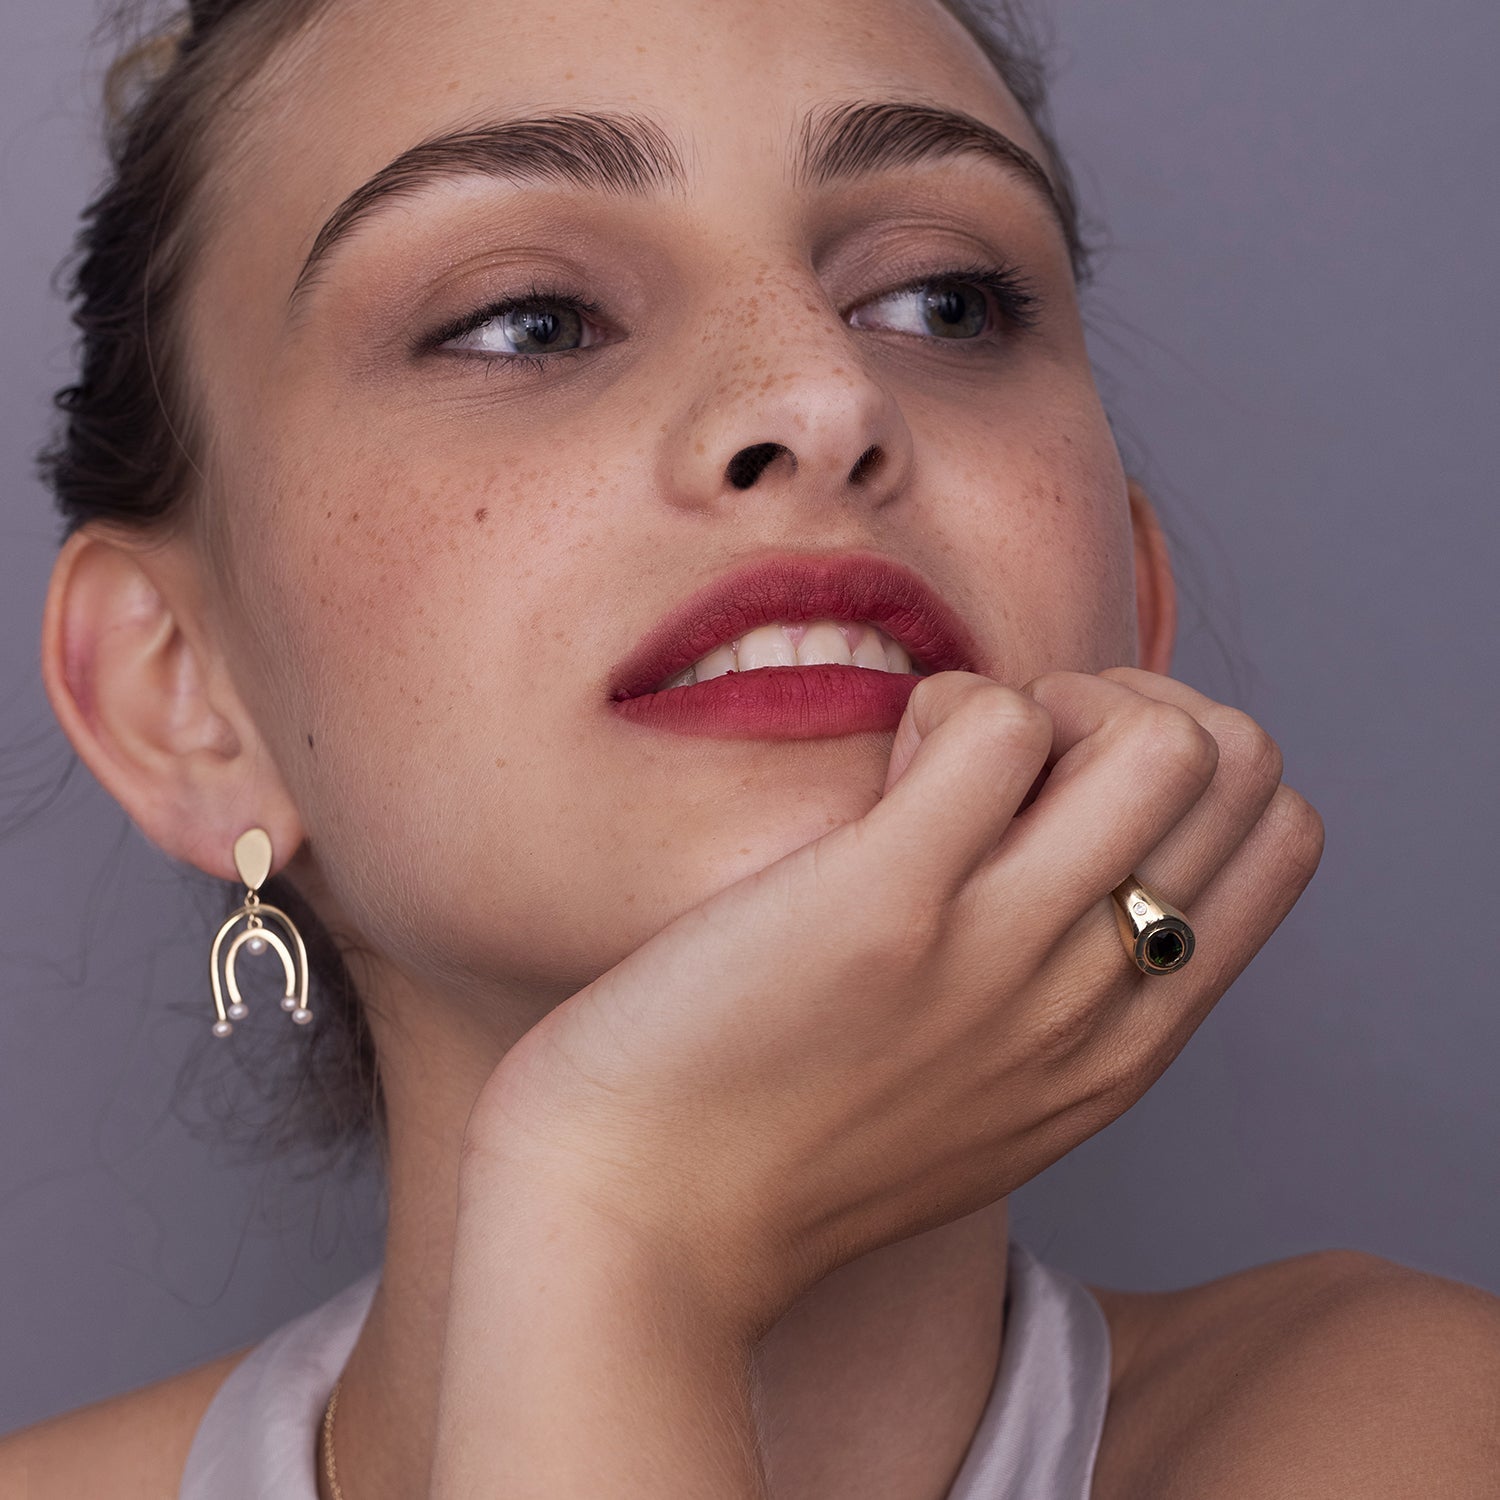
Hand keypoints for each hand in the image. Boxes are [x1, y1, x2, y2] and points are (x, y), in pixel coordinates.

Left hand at [464, 666, 1323, 1337]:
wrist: (638, 1228)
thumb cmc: (781, 1147)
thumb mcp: (978, 1100)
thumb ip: (1055, 999)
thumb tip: (1068, 841)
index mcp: (1126, 1048)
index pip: (1284, 840)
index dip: (1192, 764)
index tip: (1073, 778)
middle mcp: (1093, 1001)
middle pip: (1243, 763)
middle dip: (1135, 705)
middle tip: (1009, 752)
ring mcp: (998, 954)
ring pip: (1164, 737)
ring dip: (1053, 697)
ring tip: (945, 755)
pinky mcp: (886, 905)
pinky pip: (996, 722)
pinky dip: (944, 706)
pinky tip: (880, 767)